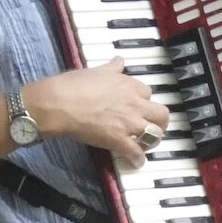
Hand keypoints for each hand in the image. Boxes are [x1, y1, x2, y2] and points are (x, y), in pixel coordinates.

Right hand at [27, 57, 170, 167]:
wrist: (60, 103)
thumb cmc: (74, 85)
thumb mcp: (97, 70)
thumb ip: (112, 67)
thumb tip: (119, 60)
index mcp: (129, 85)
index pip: (148, 92)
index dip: (144, 101)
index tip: (141, 106)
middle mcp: (134, 103)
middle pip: (161, 114)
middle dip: (160, 122)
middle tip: (154, 126)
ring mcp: (128, 123)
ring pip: (155, 134)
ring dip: (153, 141)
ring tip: (147, 144)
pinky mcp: (118, 140)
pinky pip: (136, 152)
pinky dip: (138, 159)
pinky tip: (136, 162)